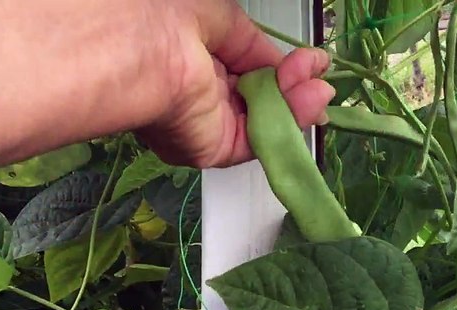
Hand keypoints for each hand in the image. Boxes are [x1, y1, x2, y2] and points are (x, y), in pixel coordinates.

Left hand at [137, 0, 335, 167]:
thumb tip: (278, 64)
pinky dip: (289, 122)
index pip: (245, 69)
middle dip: (294, 85)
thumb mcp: (218, 13)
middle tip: (318, 73)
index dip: (280, 69)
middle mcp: (196, 90)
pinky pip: (258, 139)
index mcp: (191, 55)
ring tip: (319, 86)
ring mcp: (203, 121)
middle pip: (258, 98)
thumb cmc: (160, 15)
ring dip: (297, 102)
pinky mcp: (209, 148)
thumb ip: (251, 41)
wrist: (137, 45)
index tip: (311, 62)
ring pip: (264, 120)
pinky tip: (310, 100)